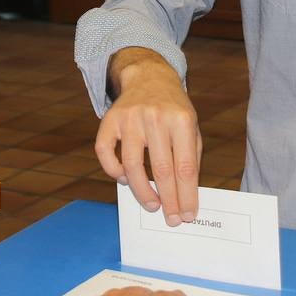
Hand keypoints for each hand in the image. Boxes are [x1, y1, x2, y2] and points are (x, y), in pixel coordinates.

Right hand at [96, 48, 201, 224]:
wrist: (148, 77)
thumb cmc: (173, 109)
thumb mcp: (191, 127)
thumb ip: (189, 157)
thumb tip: (185, 196)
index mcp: (181, 119)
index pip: (185, 167)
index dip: (187, 195)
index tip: (188, 215)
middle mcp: (155, 117)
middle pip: (162, 170)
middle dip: (168, 200)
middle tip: (171, 219)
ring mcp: (130, 117)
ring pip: (132, 165)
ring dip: (142, 191)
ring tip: (152, 205)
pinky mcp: (110, 119)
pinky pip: (105, 152)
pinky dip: (113, 171)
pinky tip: (124, 181)